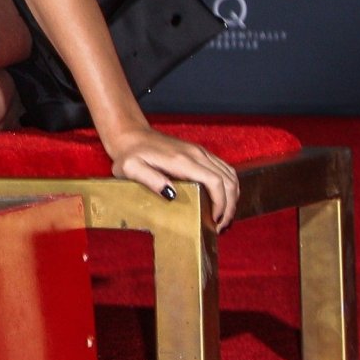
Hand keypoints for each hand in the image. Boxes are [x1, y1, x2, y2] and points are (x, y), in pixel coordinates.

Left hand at [103, 126, 239, 229]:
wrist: (130, 134)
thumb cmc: (128, 154)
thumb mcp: (130, 168)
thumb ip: (150, 180)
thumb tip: (171, 194)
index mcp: (182, 161)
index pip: (215, 182)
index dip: (221, 203)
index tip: (214, 221)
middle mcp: (196, 154)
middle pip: (228, 180)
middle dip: (229, 205)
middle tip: (220, 225)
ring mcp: (199, 152)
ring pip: (229, 174)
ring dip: (231, 197)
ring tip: (222, 216)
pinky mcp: (199, 152)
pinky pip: (223, 169)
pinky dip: (228, 186)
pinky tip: (221, 200)